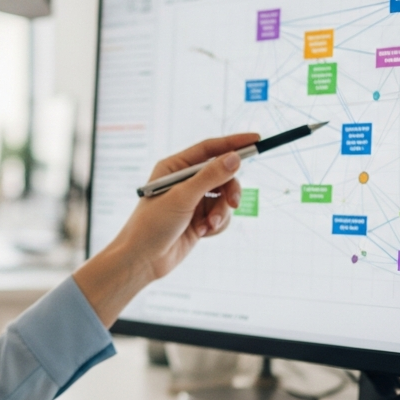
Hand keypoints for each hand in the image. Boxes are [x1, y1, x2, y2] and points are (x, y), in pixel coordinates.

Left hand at [72, 133, 258, 326]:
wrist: (143, 260)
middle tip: (234, 203)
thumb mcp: (183, 197)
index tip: (256, 140)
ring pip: (224, 198)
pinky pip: (221, 215)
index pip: (210, 148)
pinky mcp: (199, 219)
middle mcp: (185, 181)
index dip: (233, 143)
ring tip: (208, 225)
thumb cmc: (153, 224)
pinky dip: (216, 224)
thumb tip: (235, 158)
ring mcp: (193, 200)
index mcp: (175, 167)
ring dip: (221, 213)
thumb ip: (210, 177)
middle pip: (223, 174)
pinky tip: (202, 233)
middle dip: (230, 190)